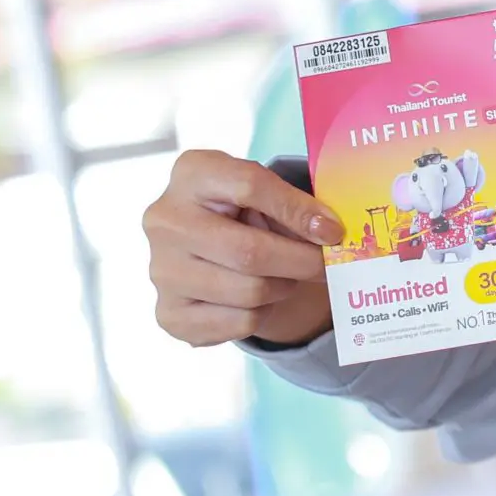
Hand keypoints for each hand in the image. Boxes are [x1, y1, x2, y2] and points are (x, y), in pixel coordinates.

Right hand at [144, 149, 342, 348]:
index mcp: (192, 173)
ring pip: (249, 292)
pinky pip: (239, 322)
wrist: (203, 248)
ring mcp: (161, 270)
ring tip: (285, 276)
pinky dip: (262, 313)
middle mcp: (165, 220)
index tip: (333, 231)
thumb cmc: (243, 211)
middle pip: (249, 251)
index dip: (298, 211)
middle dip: (301, 262)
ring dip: (282, 287)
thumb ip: (294, 204)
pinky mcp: (170, 314)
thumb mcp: (264, 191)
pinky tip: (258, 297)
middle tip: (327, 266)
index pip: (249, 186)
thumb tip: (330, 233)